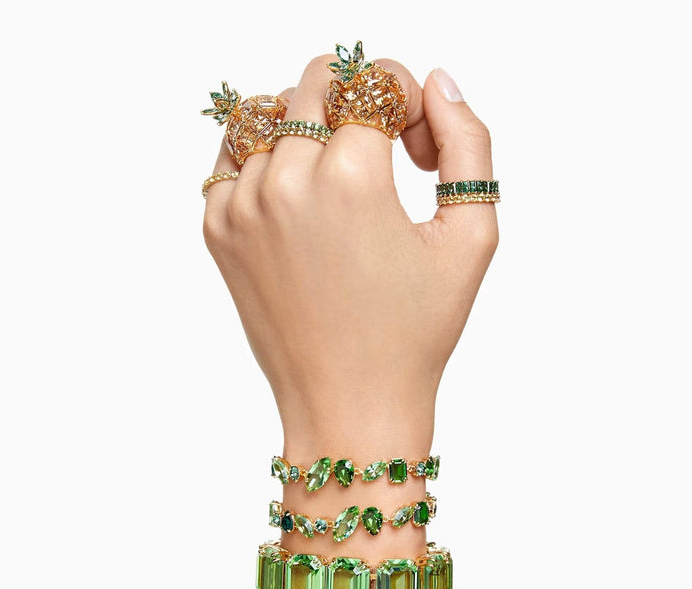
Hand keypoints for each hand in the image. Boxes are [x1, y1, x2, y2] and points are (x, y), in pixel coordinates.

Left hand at [203, 57, 497, 454]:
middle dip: (359, 102)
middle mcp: (286, 183)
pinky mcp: (219, 231)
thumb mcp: (472, 240)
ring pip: (269, 111)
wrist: (349, 404)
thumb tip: (438, 86)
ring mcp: (242, 207)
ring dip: (311, 126)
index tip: (416, 152)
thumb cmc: (415, 333)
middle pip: (316, 80)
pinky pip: (231, 155)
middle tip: (381, 158)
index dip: (409, 104)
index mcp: (351, 179)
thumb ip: (468, 145)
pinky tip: (298, 193)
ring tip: (339, 178)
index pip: (376, 81)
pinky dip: (264, 154)